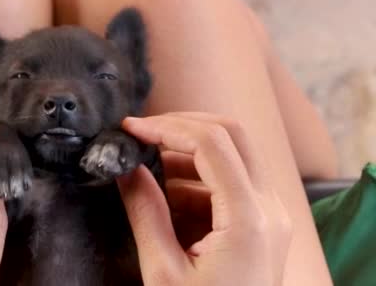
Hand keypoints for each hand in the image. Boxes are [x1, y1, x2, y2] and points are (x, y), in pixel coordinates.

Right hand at [117, 113, 291, 285]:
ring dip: (187, 154)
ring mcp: (270, 214)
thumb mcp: (163, 272)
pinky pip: (231, 181)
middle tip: (142, 134)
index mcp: (248, 219)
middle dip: (182, 127)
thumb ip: (145, 212)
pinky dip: (197, 179)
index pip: (212, 144)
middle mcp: (269, 209)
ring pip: (233, 153)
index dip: (167, 128)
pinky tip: (168, 197)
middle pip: (232, 135)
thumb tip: (126, 168)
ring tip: (148, 171)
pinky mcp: (261, 223)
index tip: (131, 130)